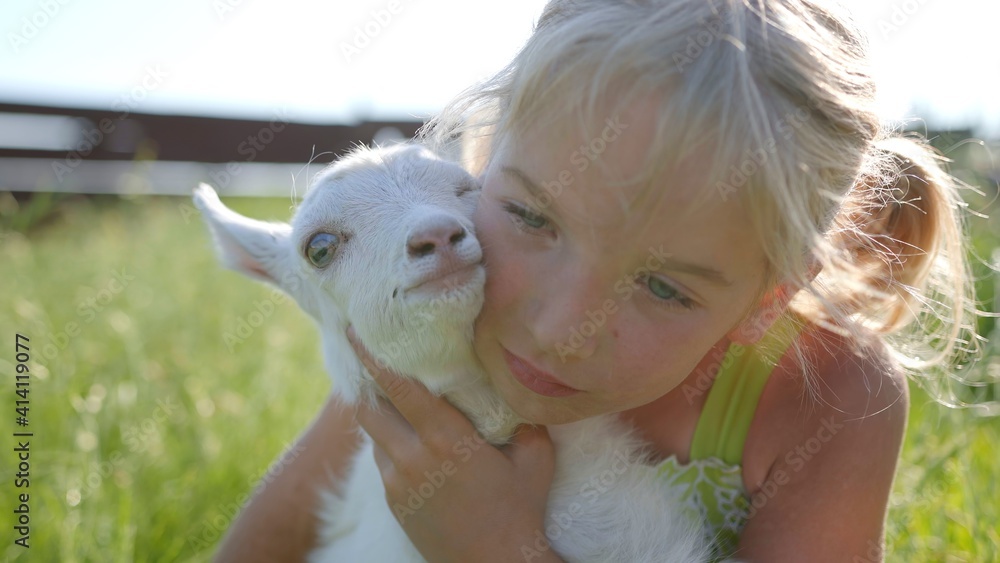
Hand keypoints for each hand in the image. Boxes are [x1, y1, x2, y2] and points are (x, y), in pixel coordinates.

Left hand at [346, 325, 559, 562]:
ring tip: (395, 401)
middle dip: (367, 383)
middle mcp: (412, 457)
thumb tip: (520, 392)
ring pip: (375, 435)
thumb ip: (525, 422)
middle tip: (373, 360)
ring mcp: (398, 482)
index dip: (373, 357)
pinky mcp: (393, 502)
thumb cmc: (520, 512)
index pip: (397, 387)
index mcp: (445, 438)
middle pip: (369, 408)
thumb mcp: (535, 460)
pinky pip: (383, 461)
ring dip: (382, 416)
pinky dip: (391, 444)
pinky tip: (412, 441)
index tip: (355, 332)